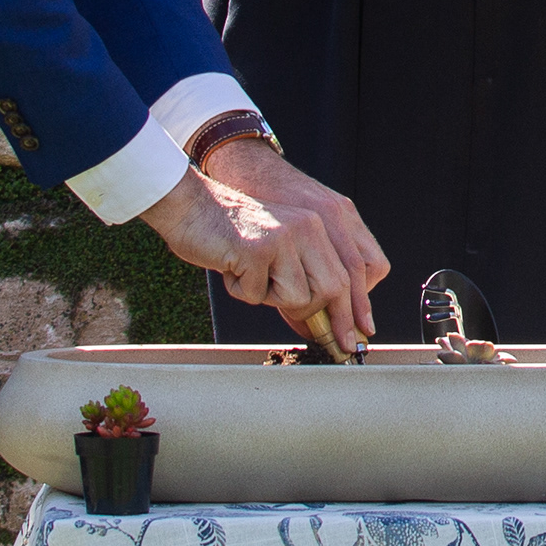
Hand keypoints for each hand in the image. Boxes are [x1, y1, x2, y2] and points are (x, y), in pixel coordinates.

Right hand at [143, 144, 392, 347]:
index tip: (352, 340)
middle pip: (334, 289)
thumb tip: (324, 328)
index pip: (352, 272)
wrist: (190, 206)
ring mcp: (285, 236)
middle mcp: (309, 225)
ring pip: (299, 299)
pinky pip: (259, 295)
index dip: (355, 310)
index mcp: (319, 223)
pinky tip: (231, 265)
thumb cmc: (231, 234)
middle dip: (322, 320)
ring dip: (270, 298)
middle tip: (313, 335)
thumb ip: (304, 279)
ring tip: (250, 273)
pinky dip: (242, 290)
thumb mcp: (279, 250)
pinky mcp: (259, 249)